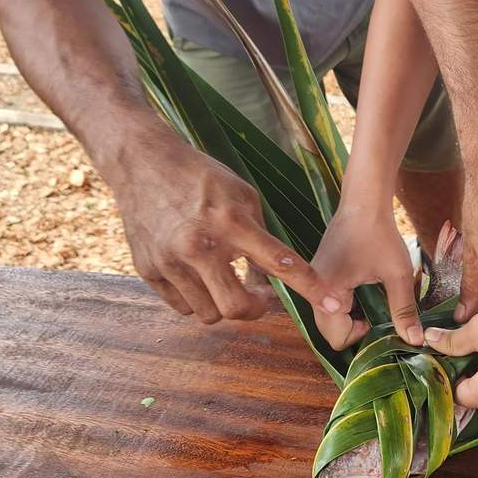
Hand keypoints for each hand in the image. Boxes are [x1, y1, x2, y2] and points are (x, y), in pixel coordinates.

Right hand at [108, 135, 350, 323]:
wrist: (142, 163)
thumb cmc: (201, 177)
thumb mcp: (242, 195)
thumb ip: (260, 237)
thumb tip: (271, 280)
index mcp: (231, 222)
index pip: (279, 262)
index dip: (310, 287)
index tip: (335, 303)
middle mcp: (199, 246)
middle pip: (236, 307)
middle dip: (256, 310)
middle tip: (261, 299)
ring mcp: (169, 261)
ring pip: (208, 313)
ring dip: (223, 304)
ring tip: (225, 280)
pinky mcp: (148, 270)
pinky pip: (182, 306)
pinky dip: (196, 300)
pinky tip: (198, 277)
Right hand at [310, 198, 422, 348]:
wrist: (364, 201)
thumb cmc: (380, 234)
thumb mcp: (397, 274)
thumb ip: (404, 309)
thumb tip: (415, 340)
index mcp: (327, 292)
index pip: (336, 339)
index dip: (361, 336)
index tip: (379, 319)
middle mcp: (313, 289)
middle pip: (329, 331)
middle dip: (354, 329)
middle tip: (377, 313)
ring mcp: (313, 281)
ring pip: (328, 317)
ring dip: (350, 317)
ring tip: (373, 301)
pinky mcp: (319, 275)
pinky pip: (328, 302)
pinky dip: (345, 305)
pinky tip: (364, 291)